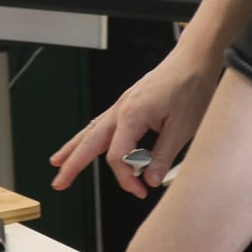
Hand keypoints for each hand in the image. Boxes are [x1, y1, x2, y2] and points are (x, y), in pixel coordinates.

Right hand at [49, 46, 219, 197]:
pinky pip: (102, 122)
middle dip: (72, 164)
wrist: (193, 61)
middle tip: (59, 183)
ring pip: (91, 131)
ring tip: (58, 162)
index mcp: (132, 115)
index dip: (126, 178)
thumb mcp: (183, 128)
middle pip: (89, 142)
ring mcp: (122, 105)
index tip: (141, 190)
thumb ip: (163, 156)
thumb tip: (150, 180)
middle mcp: (121, 109)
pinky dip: (89, 135)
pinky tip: (84, 142)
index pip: (117, 156)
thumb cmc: (190, 87)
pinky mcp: (128, 103)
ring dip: (74, 148)